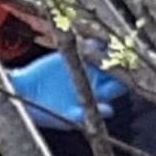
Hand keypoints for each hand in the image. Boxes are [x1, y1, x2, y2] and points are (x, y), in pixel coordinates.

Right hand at [9, 51, 127, 129]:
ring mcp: (86, 67)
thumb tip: (110, 111)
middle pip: (115, 69)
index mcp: (97, 97)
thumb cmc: (46, 111)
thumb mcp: (67, 115)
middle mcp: (96, 81)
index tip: (128, 73)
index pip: (118, 88)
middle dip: (120, 63)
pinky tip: (97, 39)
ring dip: (109, 50)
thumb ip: (87, 113)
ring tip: (113, 44)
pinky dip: (95, 42)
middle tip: (125, 55)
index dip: (125, 80)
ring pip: (104, 56)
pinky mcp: (75, 55)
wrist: (27, 93)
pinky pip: (90, 46)